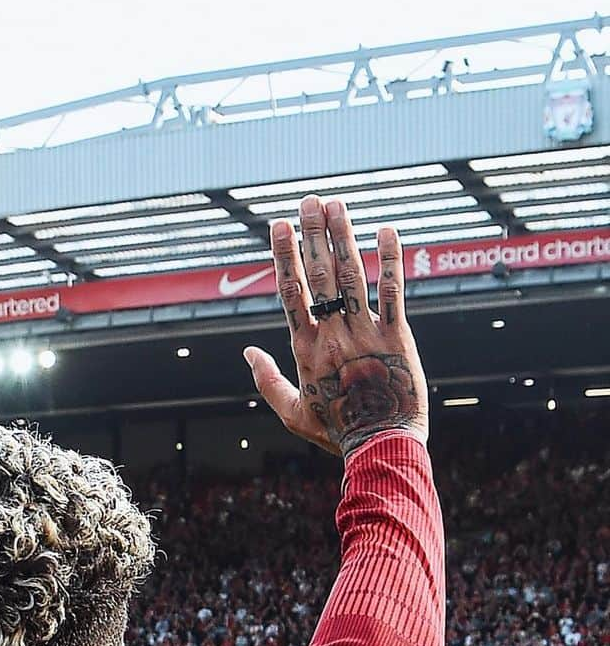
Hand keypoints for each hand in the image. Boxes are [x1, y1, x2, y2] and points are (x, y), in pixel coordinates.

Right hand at [244, 195, 429, 458]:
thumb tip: (246, 352)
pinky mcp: (398, 336)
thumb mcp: (291, 413)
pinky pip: (393, 292)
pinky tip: (386, 230)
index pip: (291, 293)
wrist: (381, 445)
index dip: (284, 256)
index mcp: (306, 350)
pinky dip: (390, 260)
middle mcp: (333, 334)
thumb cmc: (335, 431)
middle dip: (313, 234)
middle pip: (319, 275)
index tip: (280, 225)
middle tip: (309, 200)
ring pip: (352, 276)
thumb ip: (267, 381)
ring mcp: (365, 333)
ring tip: (337, 204)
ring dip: (343, 237)